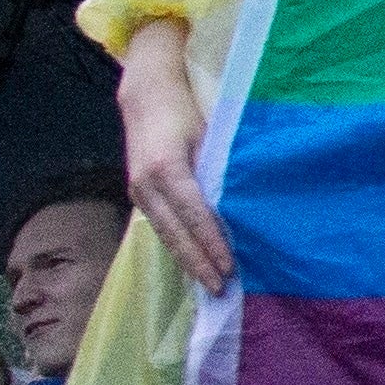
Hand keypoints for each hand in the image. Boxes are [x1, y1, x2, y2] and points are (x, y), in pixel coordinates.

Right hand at [116, 21, 231, 294]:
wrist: (146, 95)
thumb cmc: (187, 110)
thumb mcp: (209, 133)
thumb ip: (223, 165)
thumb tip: (246, 203)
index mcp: (167, 168)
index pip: (194, 214)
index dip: (211, 243)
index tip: (229, 268)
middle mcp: (147, 184)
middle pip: (175, 233)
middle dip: (198, 263)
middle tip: (220, 290)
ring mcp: (138, 191)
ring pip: (165, 235)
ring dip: (187, 260)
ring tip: (209, 283)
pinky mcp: (137, 194)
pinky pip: (160, 226)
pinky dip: (178, 245)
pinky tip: (195, 262)